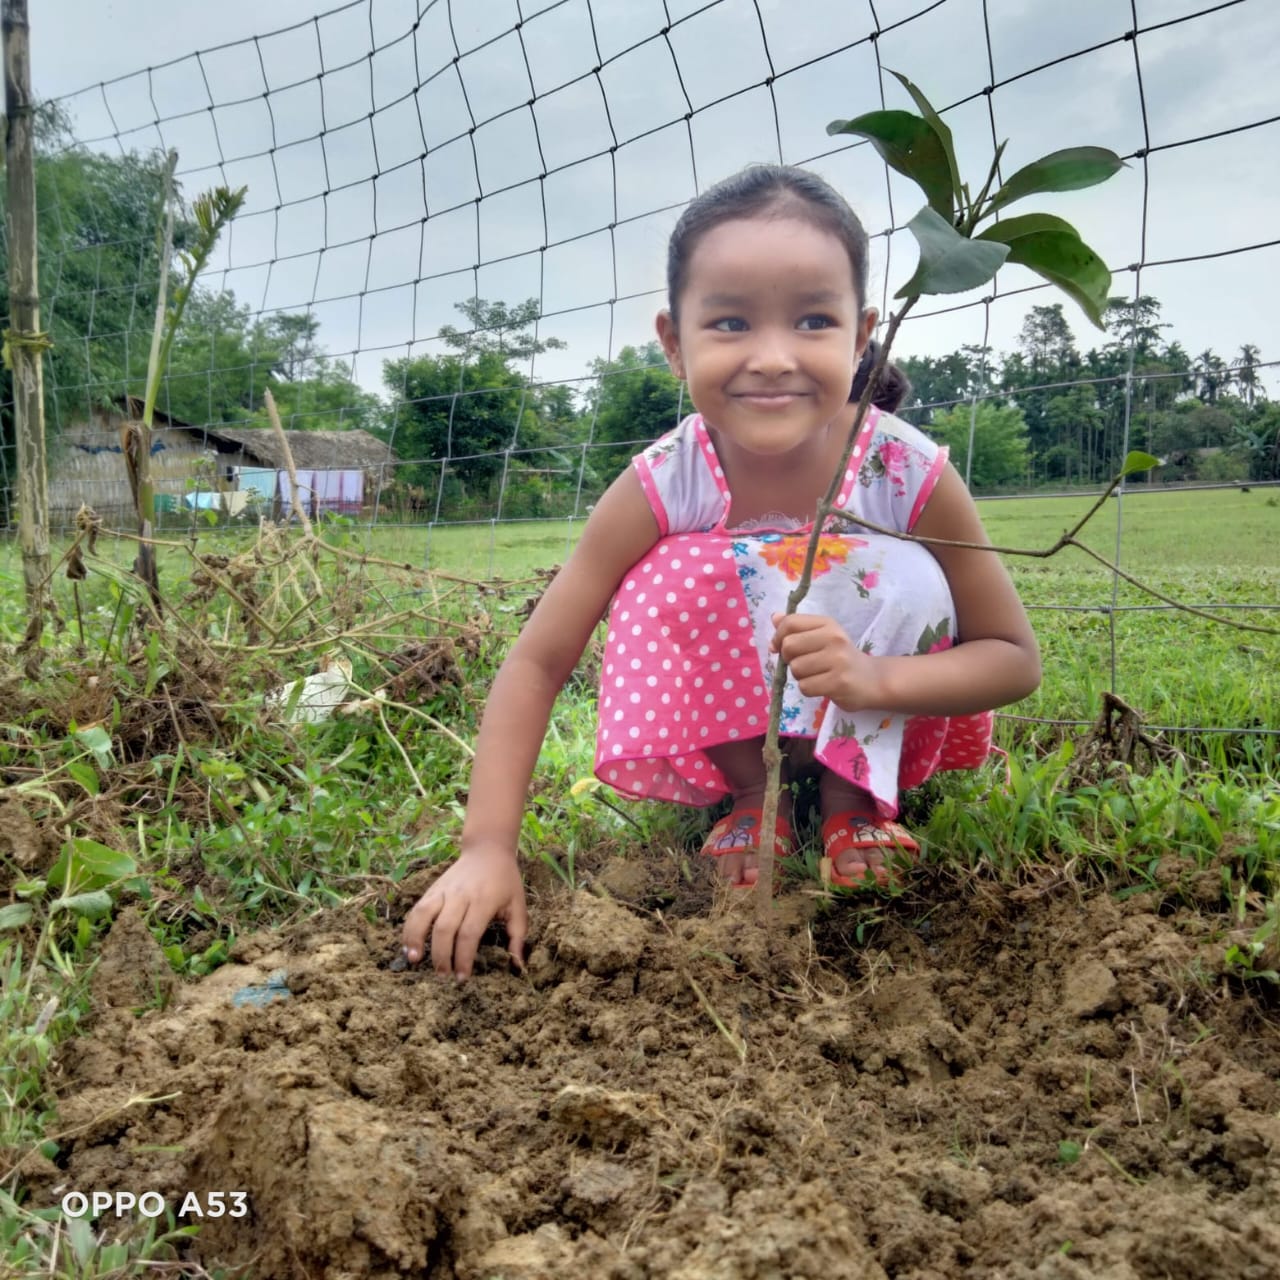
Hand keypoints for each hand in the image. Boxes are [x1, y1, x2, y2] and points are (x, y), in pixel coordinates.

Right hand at [400, 843, 527, 980]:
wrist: (487, 850)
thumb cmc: (505, 881)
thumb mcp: (518, 905)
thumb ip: (518, 935)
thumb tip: (518, 966)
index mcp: (483, 901)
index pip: (469, 933)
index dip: (464, 958)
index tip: (462, 977)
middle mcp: (460, 895)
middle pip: (445, 928)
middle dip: (442, 955)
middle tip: (443, 976)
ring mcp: (443, 890)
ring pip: (425, 915)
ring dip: (417, 939)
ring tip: (415, 960)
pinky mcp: (432, 889)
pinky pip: (417, 909)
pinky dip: (410, 927)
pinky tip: (407, 945)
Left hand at [770, 611, 884, 712]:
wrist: (872, 680)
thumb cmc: (841, 657)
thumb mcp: (823, 636)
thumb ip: (798, 627)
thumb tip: (775, 618)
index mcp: (827, 624)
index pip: (790, 623)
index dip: (778, 637)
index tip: (778, 648)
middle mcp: (834, 638)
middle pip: (789, 646)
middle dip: (789, 659)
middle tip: (804, 664)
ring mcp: (838, 660)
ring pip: (796, 669)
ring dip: (800, 676)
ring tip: (816, 675)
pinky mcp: (839, 682)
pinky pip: (805, 687)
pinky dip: (808, 689)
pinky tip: (822, 686)